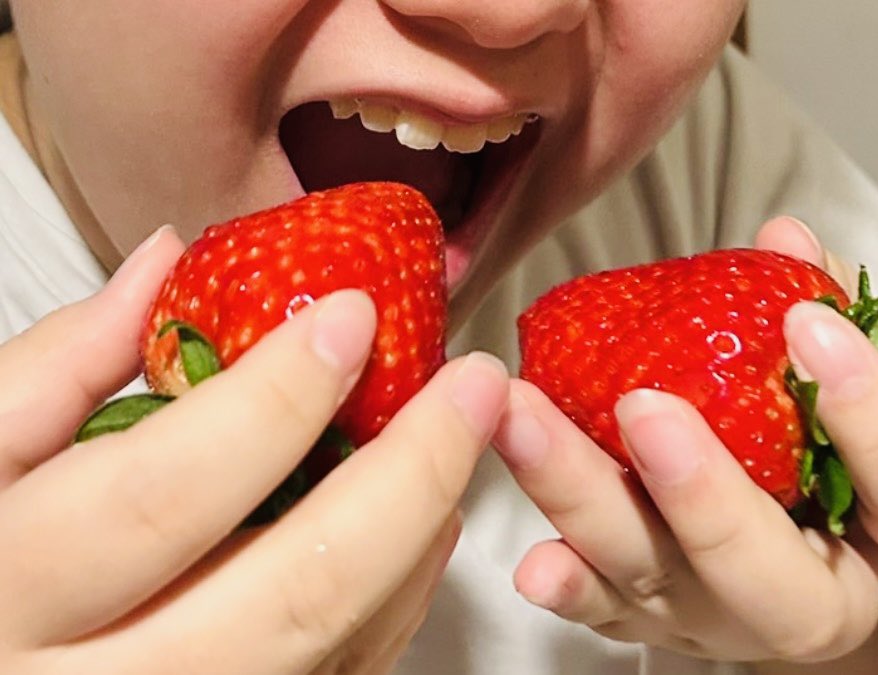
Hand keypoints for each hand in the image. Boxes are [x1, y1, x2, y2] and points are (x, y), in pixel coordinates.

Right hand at [0, 227, 508, 673]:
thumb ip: (61, 364)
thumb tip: (162, 262)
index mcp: (13, 597)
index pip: (165, 492)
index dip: (273, 398)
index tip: (349, 316)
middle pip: (297, 592)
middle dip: (409, 474)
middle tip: (470, 385)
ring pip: (341, 645)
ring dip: (422, 532)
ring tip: (457, 438)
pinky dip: (400, 595)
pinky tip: (419, 522)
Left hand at [492, 216, 877, 664]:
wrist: (788, 556)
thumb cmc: (825, 468)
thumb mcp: (844, 404)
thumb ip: (822, 329)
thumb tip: (784, 240)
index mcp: (877, 542)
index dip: (869, 415)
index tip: (810, 325)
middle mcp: (795, 600)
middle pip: (756, 570)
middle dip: (700, 493)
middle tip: (646, 409)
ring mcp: (709, 613)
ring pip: (649, 572)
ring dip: (582, 498)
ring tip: (524, 423)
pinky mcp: (642, 614)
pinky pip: (603, 609)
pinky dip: (568, 582)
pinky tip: (533, 561)